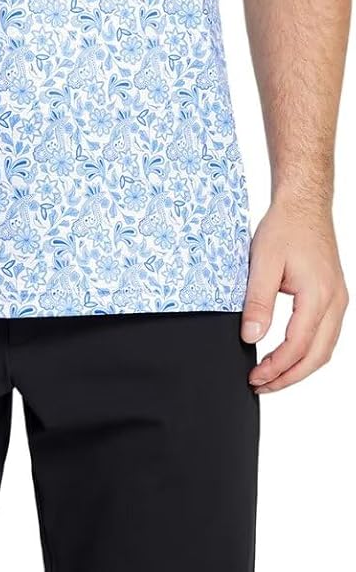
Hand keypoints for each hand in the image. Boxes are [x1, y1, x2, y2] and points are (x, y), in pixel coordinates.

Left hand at [241, 196, 348, 392]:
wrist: (305, 204)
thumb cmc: (286, 227)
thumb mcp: (263, 261)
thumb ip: (257, 301)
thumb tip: (251, 336)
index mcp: (318, 295)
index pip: (297, 346)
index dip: (276, 368)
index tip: (255, 377)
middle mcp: (334, 302)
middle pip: (316, 356)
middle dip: (288, 377)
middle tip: (261, 385)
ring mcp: (338, 300)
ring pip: (324, 349)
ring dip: (299, 368)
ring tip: (271, 376)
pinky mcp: (334, 297)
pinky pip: (326, 335)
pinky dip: (308, 352)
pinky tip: (288, 355)